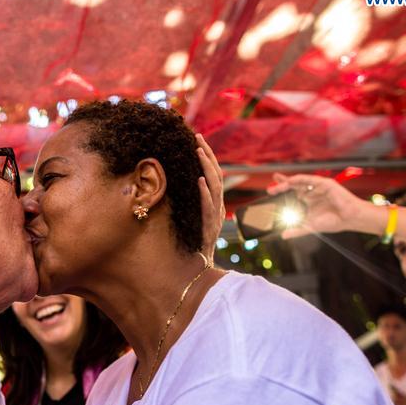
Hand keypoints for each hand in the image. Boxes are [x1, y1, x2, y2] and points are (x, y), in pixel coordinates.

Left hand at [196, 134, 223, 260]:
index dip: (208, 156)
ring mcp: (215, 216)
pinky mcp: (209, 227)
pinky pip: (209, 208)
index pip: (215, 174)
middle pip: (217, 175)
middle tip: (199, 138)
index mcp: (215, 202)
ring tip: (199, 153)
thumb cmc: (195, 243)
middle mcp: (218, 206)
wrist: (201, 266)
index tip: (199, 140)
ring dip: (207, 168)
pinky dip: (205, 193)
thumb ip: (195, 201)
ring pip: (216, 187)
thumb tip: (187, 183)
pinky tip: (200, 182)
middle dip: (208, 155)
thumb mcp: (195, 218)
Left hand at [267, 174, 366, 238]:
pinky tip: (290, 181)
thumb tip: (283, 235)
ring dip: (286, 182)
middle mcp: (311, 192)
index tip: (269, 194)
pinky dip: (299, 180)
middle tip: (269, 189)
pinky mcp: (324, 184)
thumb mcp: (310, 226)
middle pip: (293, 185)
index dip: (281, 192)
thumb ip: (297, 230)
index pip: (291, 194)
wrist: (349, 219)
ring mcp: (317, 187)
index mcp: (308, 201)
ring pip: (299, 182)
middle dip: (280, 185)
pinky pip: (309, 179)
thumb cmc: (333, 222)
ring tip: (276, 187)